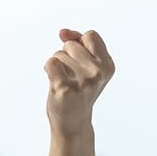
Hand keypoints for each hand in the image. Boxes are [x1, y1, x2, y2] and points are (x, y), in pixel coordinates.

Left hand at [44, 29, 114, 155]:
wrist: (72, 123)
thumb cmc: (78, 91)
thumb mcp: (86, 66)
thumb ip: (77, 43)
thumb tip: (63, 32)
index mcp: (108, 65)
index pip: (90, 35)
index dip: (78, 43)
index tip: (77, 59)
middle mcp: (98, 72)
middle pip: (71, 44)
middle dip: (66, 57)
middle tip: (71, 77)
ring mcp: (82, 81)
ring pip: (59, 54)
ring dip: (57, 66)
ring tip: (65, 83)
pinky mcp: (65, 88)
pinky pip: (50, 63)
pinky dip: (48, 70)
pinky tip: (55, 84)